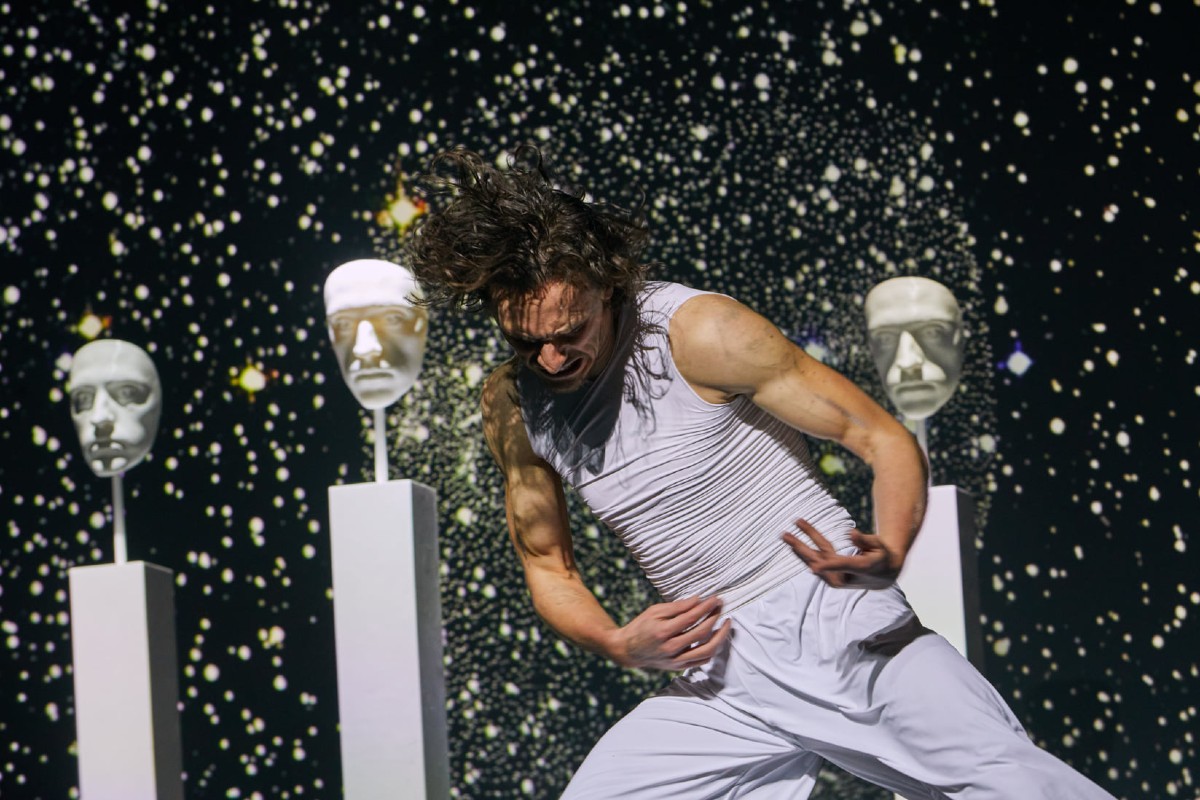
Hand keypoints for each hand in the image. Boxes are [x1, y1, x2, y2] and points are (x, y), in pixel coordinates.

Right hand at [609, 595, 731, 670]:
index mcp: (663, 632)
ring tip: (726, 624)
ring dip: (720, 636)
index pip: (691, 618)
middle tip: (721, 606)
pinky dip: (712, 649)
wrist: (629, 651)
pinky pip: (701, 661)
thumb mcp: (655, 611)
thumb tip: (699, 600)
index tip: (716, 598)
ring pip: (706, 651)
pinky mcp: (678, 667)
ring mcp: (675, 660)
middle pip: (701, 633)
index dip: (706, 607)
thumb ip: (678, 607)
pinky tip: (716, 638)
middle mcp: (670, 648)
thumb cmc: (641, 626)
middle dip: (714, 617)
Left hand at [782, 518, 900, 588]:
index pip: (842, 566)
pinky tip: (793, 543)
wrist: (882, 576)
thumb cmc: (881, 556)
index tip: (813, 567)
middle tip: (785, 535)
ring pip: (815, 559)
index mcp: (859, 568)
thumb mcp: (879, 547)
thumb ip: (865, 541)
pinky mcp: (830, 574)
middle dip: (802, 547)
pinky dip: (804, 551)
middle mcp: (844, 575)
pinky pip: (816, 559)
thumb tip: (851, 532)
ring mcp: (835, 577)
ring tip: (785, 535)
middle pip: (820, 560)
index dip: (828, 566)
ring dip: (799, 547)